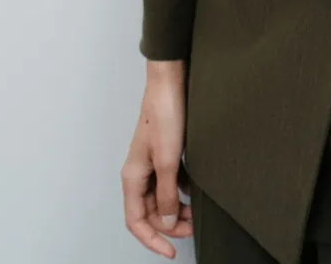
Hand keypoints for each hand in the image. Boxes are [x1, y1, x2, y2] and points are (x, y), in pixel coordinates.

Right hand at [121, 60, 193, 257]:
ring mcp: (151, 163)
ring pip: (161, 198)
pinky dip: (181, 192)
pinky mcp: (164, 154)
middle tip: (193, 228)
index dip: (152, 240)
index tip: (171, 252)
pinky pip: (170, 183)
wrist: (170, 82)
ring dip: (177, 210)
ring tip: (197, 213)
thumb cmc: (165, 115)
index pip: (136, 221)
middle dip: (170, 225)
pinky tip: (195, 193)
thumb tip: (168, 223)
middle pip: (150, 212)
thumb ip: (167, 195)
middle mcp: (139, 173)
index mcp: (132, 176)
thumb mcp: (168, 160)